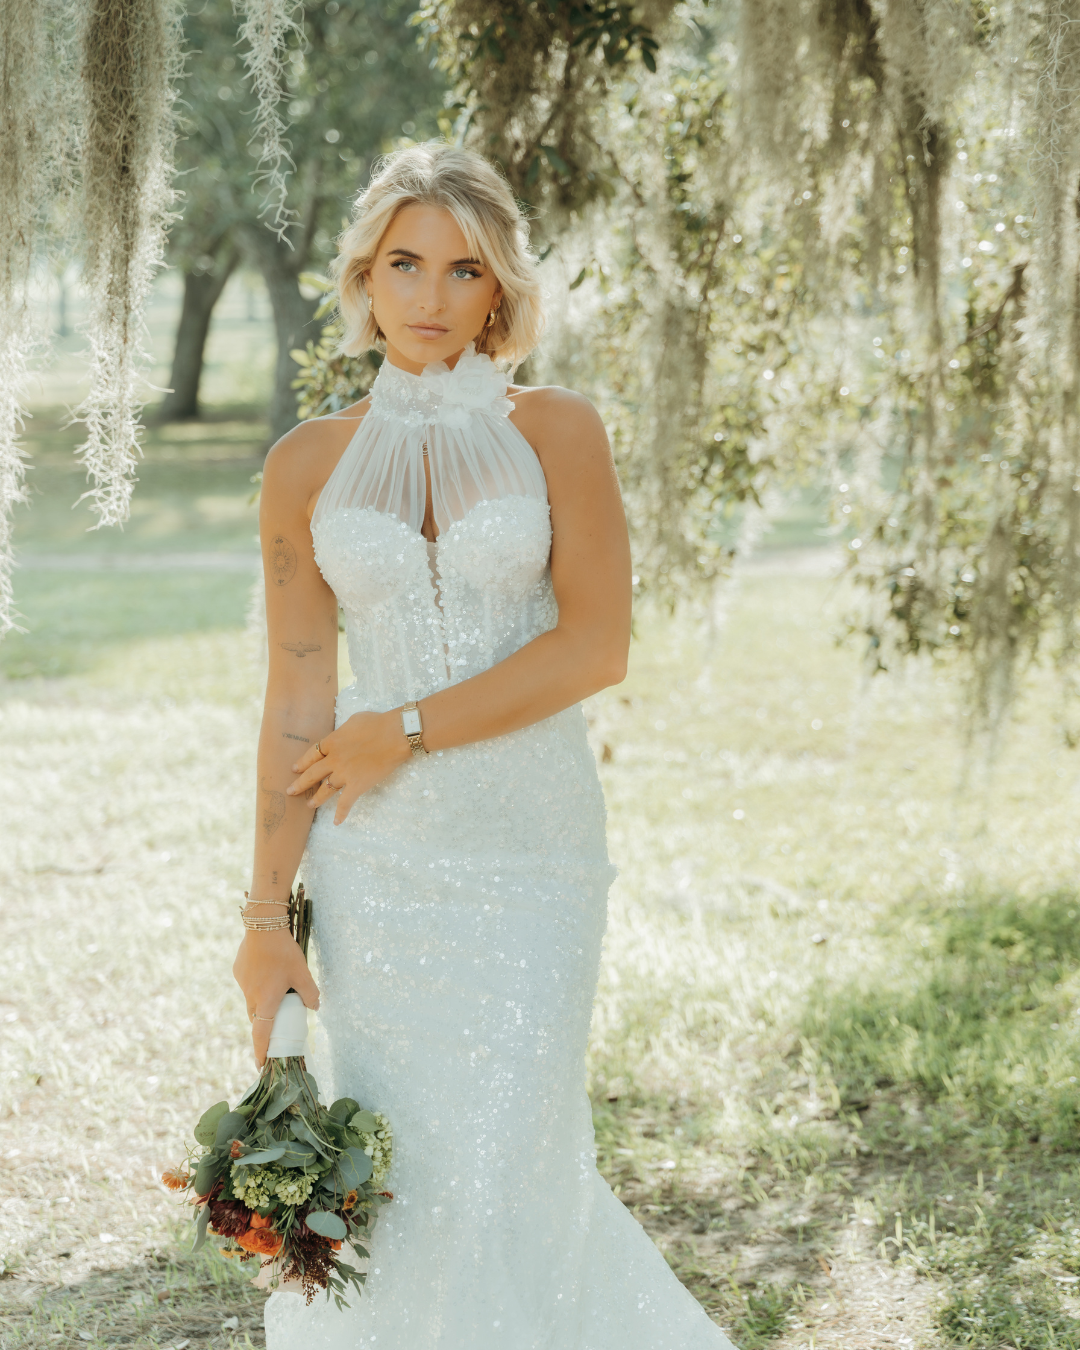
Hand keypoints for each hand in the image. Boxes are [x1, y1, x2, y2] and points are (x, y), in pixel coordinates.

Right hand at [233, 930, 320, 1066]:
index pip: (261, 1035)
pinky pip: (249, 984)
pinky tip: (268, 969)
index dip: (261, 1052)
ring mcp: (242, 984)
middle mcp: (251, 996)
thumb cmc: (284, 952)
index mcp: (266, 1002)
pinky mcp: (238, 971)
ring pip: (252, 1000)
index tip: (260, 1065)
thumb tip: (315, 1007)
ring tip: (276, 988)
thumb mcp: (303, 973)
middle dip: (265, 1025)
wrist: (263, 926)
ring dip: (262, 1001)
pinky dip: (257, 983)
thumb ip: (310, 994)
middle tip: (276, 1024)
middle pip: (257, 1018)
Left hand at [287, 710, 409, 824]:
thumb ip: (343, 732)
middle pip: (313, 774)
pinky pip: (346, 802)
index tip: (295, 769)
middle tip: (291, 791)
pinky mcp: (357, 785)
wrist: (394, 735)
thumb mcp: (353, 721)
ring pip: (326, 789)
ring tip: (309, 805)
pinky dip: (341, 813)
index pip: (312, 754)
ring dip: (316, 798)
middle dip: (300, 783)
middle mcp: (334, 759)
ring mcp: (344, 774)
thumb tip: (343, 737)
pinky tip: (337, 821)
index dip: (302, 762)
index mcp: (332, 742)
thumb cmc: (377, 724)